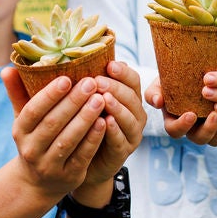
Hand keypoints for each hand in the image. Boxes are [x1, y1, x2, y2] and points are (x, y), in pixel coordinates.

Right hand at [1, 69, 106, 199]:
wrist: (38, 182)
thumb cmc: (35, 139)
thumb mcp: (24, 119)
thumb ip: (17, 93)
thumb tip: (8, 69)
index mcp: (20, 131)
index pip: (33, 111)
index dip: (50, 95)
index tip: (66, 78)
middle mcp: (31, 150)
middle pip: (53, 124)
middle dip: (73, 102)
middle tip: (91, 83)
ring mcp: (49, 165)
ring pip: (69, 140)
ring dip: (85, 119)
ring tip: (100, 99)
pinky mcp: (68, 177)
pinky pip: (82, 156)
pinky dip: (93, 139)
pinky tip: (104, 122)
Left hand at [82, 61, 146, 185]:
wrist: (81, 159)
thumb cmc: (84, 123)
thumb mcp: (87, 100)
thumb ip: (91, 83)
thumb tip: (82, 58)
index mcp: (128, 97)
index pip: (132, 80)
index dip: (123, 72)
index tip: (109, 64)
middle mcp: (135, 114)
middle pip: (131, 96)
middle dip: (116, 87)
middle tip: (98, 81)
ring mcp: (132, 134)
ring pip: (130, 118)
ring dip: (117, 107)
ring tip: (104, 99)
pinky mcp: (123, 152)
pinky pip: (121, 140)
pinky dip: (114, 131)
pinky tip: (105, 122)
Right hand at [145, 77, 216, 146]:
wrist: (192, 73)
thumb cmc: (173, 79)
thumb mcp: (160, 83)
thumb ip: (154, 91)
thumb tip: (157, 101)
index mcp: (174, 121)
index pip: (174, 131)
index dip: (182, 126)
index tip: (191, 114)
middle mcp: (191, 129)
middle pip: (198, 138)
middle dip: (208, 129)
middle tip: (216, 114)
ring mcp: (207, 129)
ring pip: (215, 140)